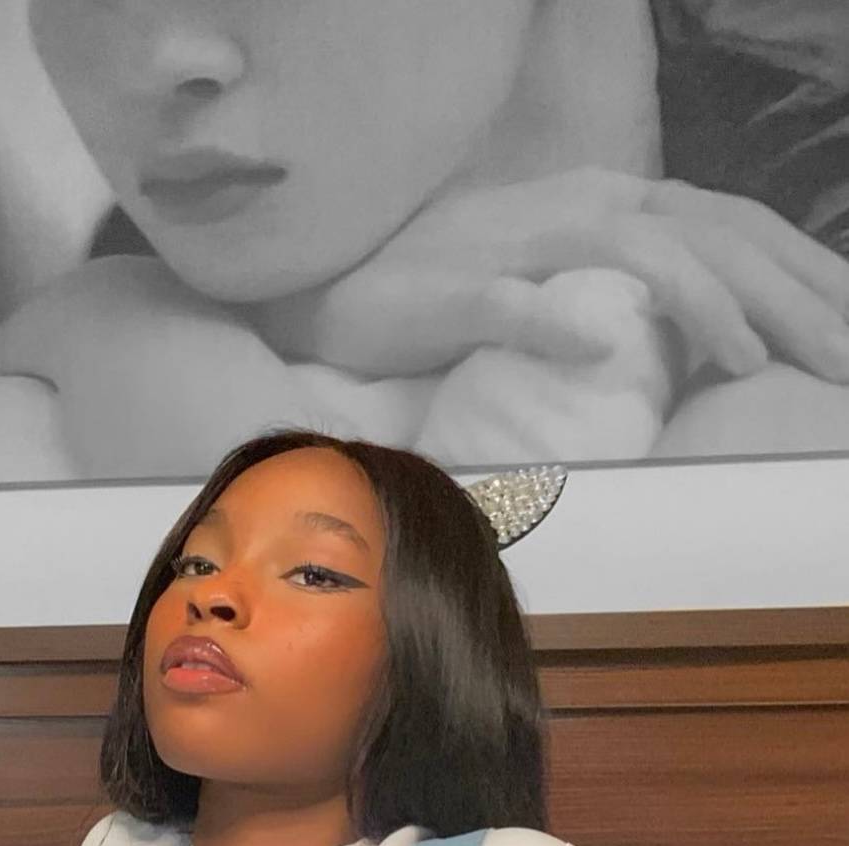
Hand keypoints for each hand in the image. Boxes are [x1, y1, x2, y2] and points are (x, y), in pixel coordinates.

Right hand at [250, 168, 848, 383]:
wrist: (332, 287)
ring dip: (701, 303)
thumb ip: (624, 289)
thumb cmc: (445, 292)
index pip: (726, 225)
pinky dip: (558, 321)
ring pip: (634, 252)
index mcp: (607, 202)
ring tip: (750, 360)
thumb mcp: (555, 277)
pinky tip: (599, 347)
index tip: (846, 327)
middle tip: (839, 356)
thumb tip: (700, 332)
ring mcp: (515, 243)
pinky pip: (510, 302)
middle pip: (706, 234)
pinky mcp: (453, 290)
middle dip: (785, 293)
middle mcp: (576, 205)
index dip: (797, 270)